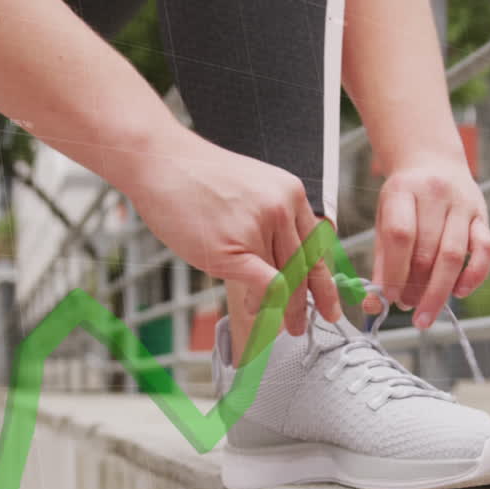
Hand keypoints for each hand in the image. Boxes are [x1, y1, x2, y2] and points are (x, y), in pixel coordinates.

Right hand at [124, 131, 340, 335]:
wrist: (161, 162)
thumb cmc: (196, 178)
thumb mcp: (251, 188)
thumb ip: (271, 219)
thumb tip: (281, 260)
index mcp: (290, 193)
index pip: (316, 245)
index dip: (324, 280)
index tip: (328, 302)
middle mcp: (281, 208)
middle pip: (305, 267)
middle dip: (308, 304)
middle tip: (303, 325)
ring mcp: (259, 227)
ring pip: (285, 280)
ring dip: (281, 308)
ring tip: (278, 324)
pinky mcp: (235, 248)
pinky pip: (267, 285)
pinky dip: (263, 304)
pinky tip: (253, 309)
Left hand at [362, 153, 489, 329]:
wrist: (433, 161)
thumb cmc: (405, 198)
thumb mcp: (384, 218)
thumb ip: (382, 261)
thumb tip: (373, 304)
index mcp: (403, 191)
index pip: (400, 235)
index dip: (395, 271)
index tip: (388, 297)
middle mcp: (435, 194)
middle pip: (428, 251)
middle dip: (416, 288)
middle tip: (408, 308)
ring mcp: (462, 204)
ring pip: (455, 255)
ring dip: (440, 291)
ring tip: (425, 312)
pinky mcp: (482, 214)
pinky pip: (486, 249)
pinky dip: (474, 276)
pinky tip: (460, 292)